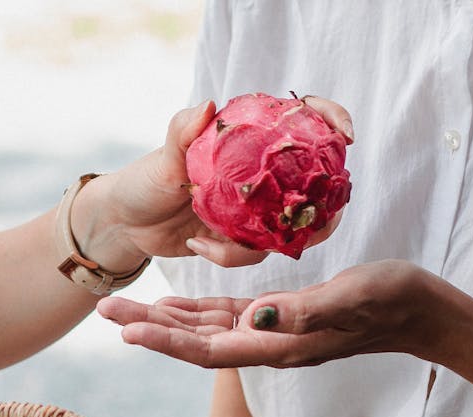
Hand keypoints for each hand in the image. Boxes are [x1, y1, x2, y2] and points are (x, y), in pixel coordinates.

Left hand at [70, 97, 354, 270]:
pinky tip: (198, 246)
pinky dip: (231, 255)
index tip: (346, 135)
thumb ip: (184, 130)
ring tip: (217, 241)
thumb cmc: (143, 181)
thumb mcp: (163, 157)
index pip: (306, 122)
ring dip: (264, 240)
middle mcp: (262, 174)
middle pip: (315, 182)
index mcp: (251, 141)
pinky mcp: (244, 239)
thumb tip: (208, 105)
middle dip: (324, 203)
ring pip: (289, 226)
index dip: (333, 122)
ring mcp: (256, 209)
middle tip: (319, 217)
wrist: (125, 224)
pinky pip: (256, 252)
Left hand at [97, 259, 455, 368]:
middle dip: (146, 326)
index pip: (208, 347)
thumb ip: (304, 310)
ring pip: (204, 330)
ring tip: (121, 306)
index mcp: (278, 344)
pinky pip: (226, 319)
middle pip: (193, 341)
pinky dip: (194, 312)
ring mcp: (273, 333)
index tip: (124, 329)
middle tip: (100, 307)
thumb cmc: (392, 300)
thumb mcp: (350, 297)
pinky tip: (172, 304)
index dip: (164, 339)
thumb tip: (254, 318)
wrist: (423, 314)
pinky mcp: (281, 318)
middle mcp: (267, 345)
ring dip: (162, 320)